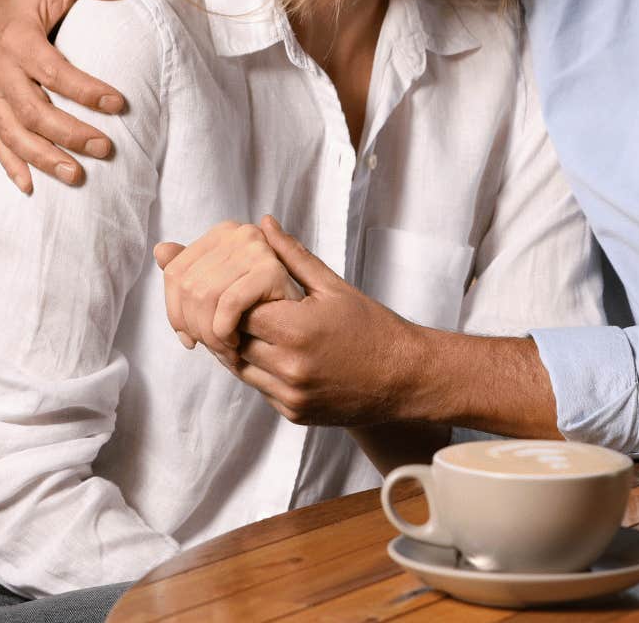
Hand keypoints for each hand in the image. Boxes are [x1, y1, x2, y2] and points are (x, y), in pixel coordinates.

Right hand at [0, 0, 128, 192]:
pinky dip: (11, 166)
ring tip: (77, 177)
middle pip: (33, 111)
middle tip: (106, 149)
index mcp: (18, 40)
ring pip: (13, 134)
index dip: (85, 90)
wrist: (0, 7)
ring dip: (44, 159)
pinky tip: (31, 188)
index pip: (53, 71)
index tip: (120, 103)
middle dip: (69, 134)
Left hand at [227, 216, 431, 426]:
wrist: (405, 377)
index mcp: (297, 330)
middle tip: (247, 308)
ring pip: (241, 368)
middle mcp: (290, 367)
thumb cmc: (373, 328)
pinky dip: (261, 371)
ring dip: (242, 347)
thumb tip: (265, 225)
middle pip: (233, 340)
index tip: (247, 290)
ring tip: (260, 330)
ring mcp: (291, 394)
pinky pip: (260, 389)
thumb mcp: (334, 287)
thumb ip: (293, 256)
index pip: (236, 310)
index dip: (236, 297)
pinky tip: (279, 355)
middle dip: (234, 322)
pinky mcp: (293, 413)